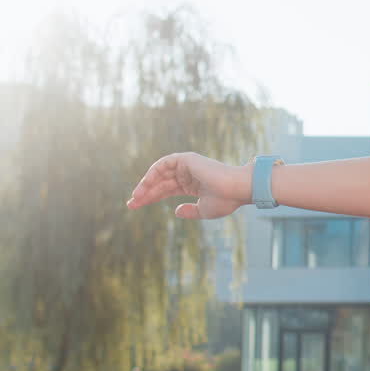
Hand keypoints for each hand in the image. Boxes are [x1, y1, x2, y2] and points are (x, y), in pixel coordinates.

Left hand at [125, 152, 249, 218]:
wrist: (237, 190)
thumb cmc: (225, 201)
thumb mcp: (204, 210)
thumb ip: (189, 211)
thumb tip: (175, 211)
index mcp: (193, 185)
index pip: (166, 190)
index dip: (151, 197)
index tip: (136, 206)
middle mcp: (188, 174)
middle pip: (160, 183)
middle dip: (144, 193)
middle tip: (131, 204)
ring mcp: (187, 166)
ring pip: (159, 174)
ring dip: (146, 185)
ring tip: (136, 198)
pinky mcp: (186, 159)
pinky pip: (163, 164)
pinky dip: (153, 173)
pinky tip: (145, 185)